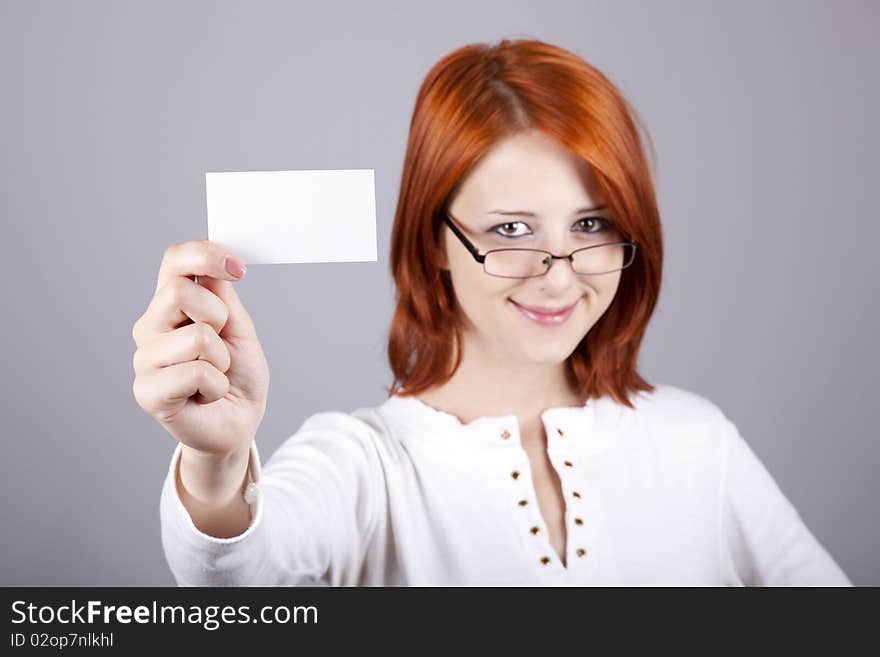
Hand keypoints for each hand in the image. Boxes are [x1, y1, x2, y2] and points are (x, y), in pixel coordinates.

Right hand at [132, 240, 269, 456]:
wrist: (238, 422)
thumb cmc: (237, 375)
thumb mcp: (239, 328)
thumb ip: (223, 296)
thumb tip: (213, 266)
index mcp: (171, 304)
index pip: (174, 260)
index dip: (204, 255)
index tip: (238, 268)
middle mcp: (150, 326)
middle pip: (178, 292)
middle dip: (218, 318)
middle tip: (222, 346)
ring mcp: (145, 359)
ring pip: (196, 337)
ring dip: (222, 360)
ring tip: (214, 375)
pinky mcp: (147, 391)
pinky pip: (197, 373)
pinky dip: (217, 386)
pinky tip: (206, 395)